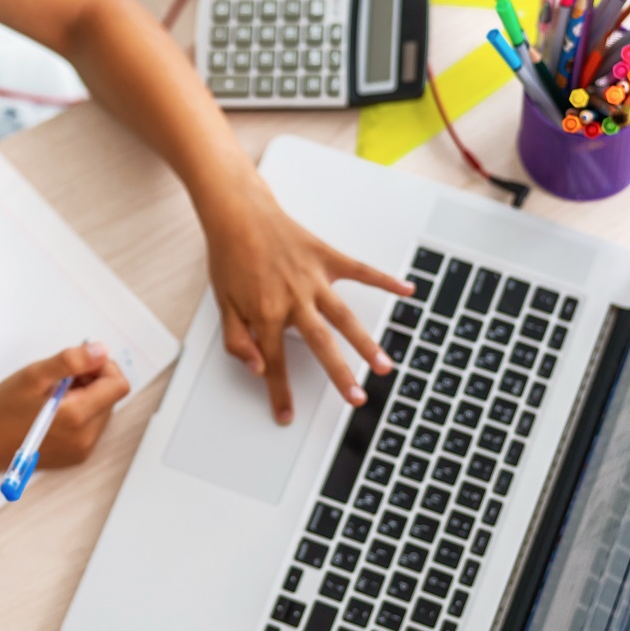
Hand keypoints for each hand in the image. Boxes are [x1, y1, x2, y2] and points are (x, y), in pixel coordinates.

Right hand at [0, 342, 130, 474]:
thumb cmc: (4, 410)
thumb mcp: (33, 376)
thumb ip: (70, 361)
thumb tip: (101, 351)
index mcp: (78, 417)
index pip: (118, 384)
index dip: (102, 367)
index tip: (79, 364)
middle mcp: (86, 438)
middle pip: (111, 397)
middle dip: (92, 381)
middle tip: (61, 379)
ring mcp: (82, 450)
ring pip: (102, 411)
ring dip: (86, 396)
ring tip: (55, 394)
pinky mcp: (76, 456)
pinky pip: (92, 426)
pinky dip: (80, 412)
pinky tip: (55, 410)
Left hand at [202, 174, 413, 423]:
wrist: (237, 215)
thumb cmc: (229, 258)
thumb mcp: (222, 304)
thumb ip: (237, 340)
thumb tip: (256, 368)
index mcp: (266, 314)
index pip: (275, 363)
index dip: (279, 393)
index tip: (286, 416)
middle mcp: (294, 300)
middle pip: (321, 345)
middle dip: (340, 375)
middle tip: (356, 399)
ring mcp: (313, 279)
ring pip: (344, 316)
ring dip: (366, 342)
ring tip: (383, 365)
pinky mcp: (325, 257)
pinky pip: (360, 271)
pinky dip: (384, 280)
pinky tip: (407, 291)